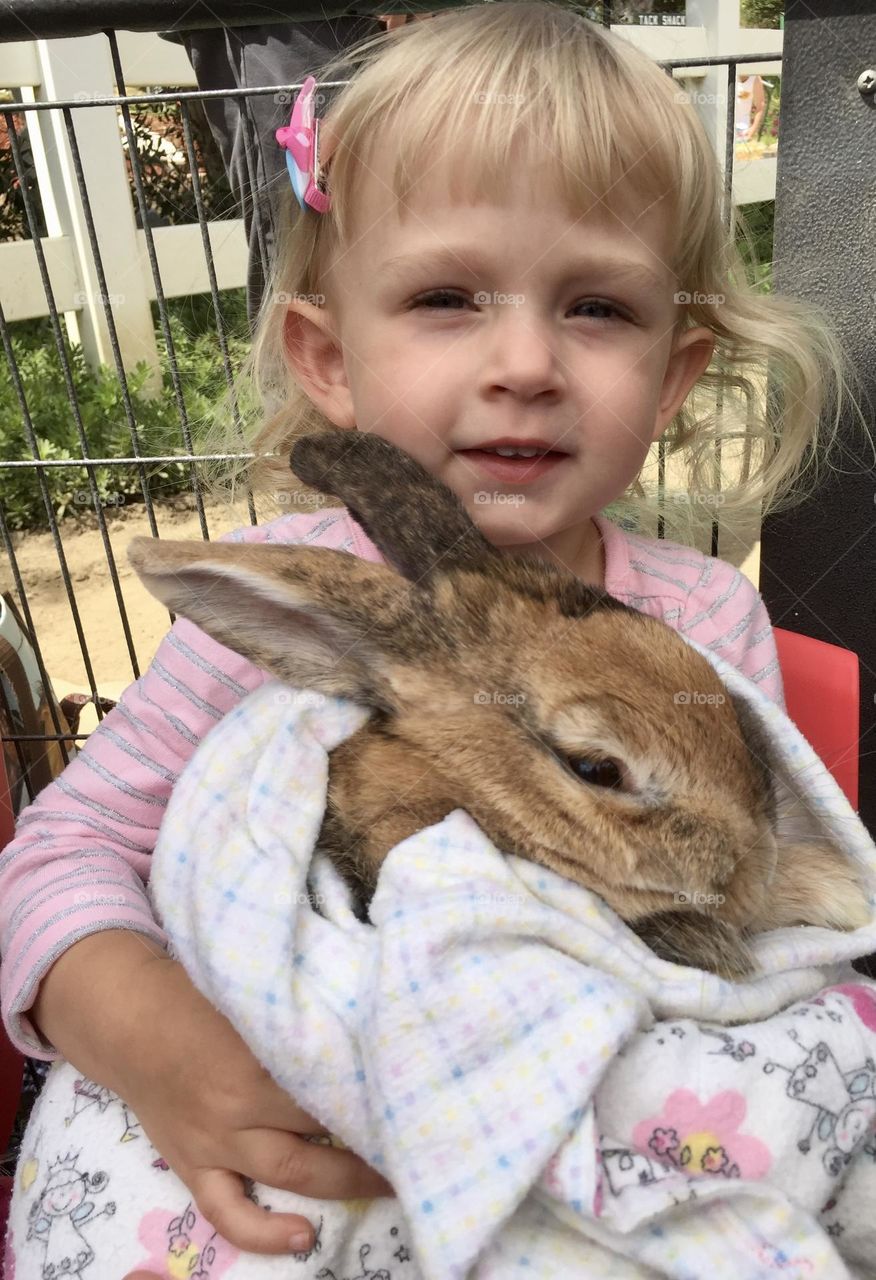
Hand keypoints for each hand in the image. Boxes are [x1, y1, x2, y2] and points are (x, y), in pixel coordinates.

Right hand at [110, 954, 392, 1255]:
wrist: (130, 1021)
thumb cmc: (199, 996)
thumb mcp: (252, 991)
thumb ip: (300, 1007)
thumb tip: (364, 1006)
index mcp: (258, 1052)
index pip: (331, 1073)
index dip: (375, 1082)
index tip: (416, 1085)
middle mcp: (239, 1103)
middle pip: (321, 1126)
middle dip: (372, 1133)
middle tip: (419, 1133)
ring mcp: (215, 1141)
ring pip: (290, 1171)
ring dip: (344, 1181)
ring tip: (390, 1183)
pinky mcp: (194, 1166)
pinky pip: (227, 1212)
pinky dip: (263, 1233)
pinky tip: (303, 1236)